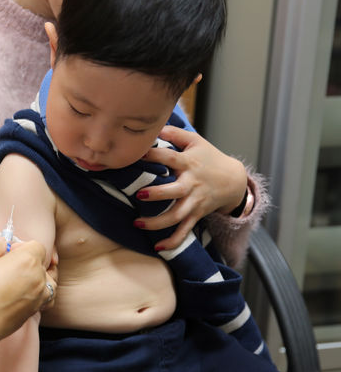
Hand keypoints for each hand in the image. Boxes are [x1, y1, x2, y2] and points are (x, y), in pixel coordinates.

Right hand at [0, 240, 53, 340]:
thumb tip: (4, 244)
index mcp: (28, 260)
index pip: (37, 246)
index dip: (22, 246)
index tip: (7, 253)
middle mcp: (38, 278)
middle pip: (41, 263)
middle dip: (26, 262)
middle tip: (7, 267)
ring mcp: (39, 297)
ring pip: (48, 281)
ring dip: (38, 278)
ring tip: (21, 280)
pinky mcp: (33, 312)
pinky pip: (45, 298)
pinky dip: (39, 294)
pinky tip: (24, 294)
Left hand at [134, 126, 246, 249]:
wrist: (234, 180)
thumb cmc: (209, 158)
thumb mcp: (195, 141)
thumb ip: (174, 133)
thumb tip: (154, 125)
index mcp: (189, 163)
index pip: (170, 157)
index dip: (153, 154)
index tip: (137, 154)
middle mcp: (191, 184)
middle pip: (175, 191)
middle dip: (157, 194)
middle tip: (139, 193)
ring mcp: (194, 202)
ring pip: (177, 215)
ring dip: (158, 222)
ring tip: (137, 223)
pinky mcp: (196, 214)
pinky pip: (185, 231)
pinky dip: (173, 241)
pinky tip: (157, 247)